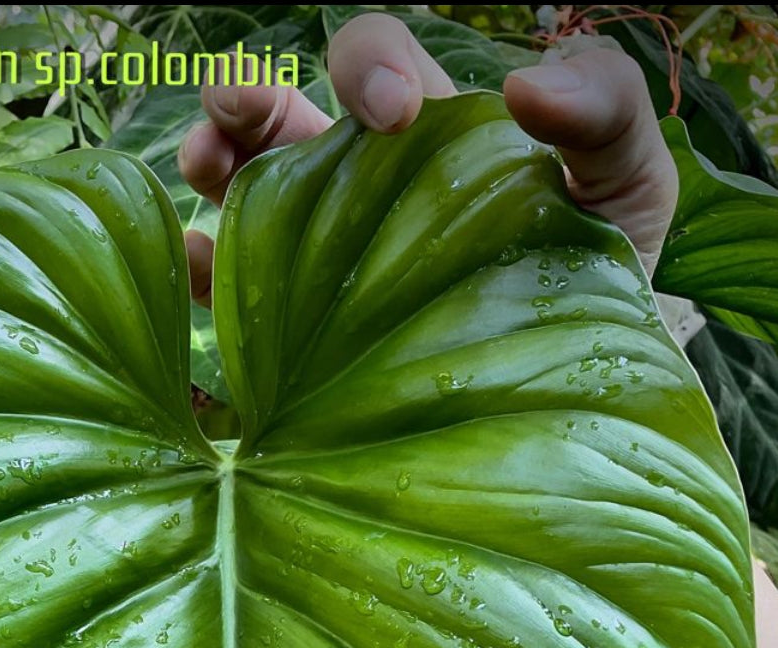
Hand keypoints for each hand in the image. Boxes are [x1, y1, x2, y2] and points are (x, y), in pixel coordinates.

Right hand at [178, 11, 677, 305]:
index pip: (375, 67)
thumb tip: (525, 86)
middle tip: (239, 112)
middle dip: (246, 99)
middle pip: (282, 118)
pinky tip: (192, 266)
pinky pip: (228, 293)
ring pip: (241, 193)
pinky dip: (196, 269)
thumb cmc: (600, 287)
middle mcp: (361, 191)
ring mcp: (319, 264)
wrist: (576, 406)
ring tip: (201, 169)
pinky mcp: (293, 342)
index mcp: (426, 141)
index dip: (368, 67)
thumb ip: (607, 112)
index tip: (390, 116)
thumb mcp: (630, 188)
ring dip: (210, 162)